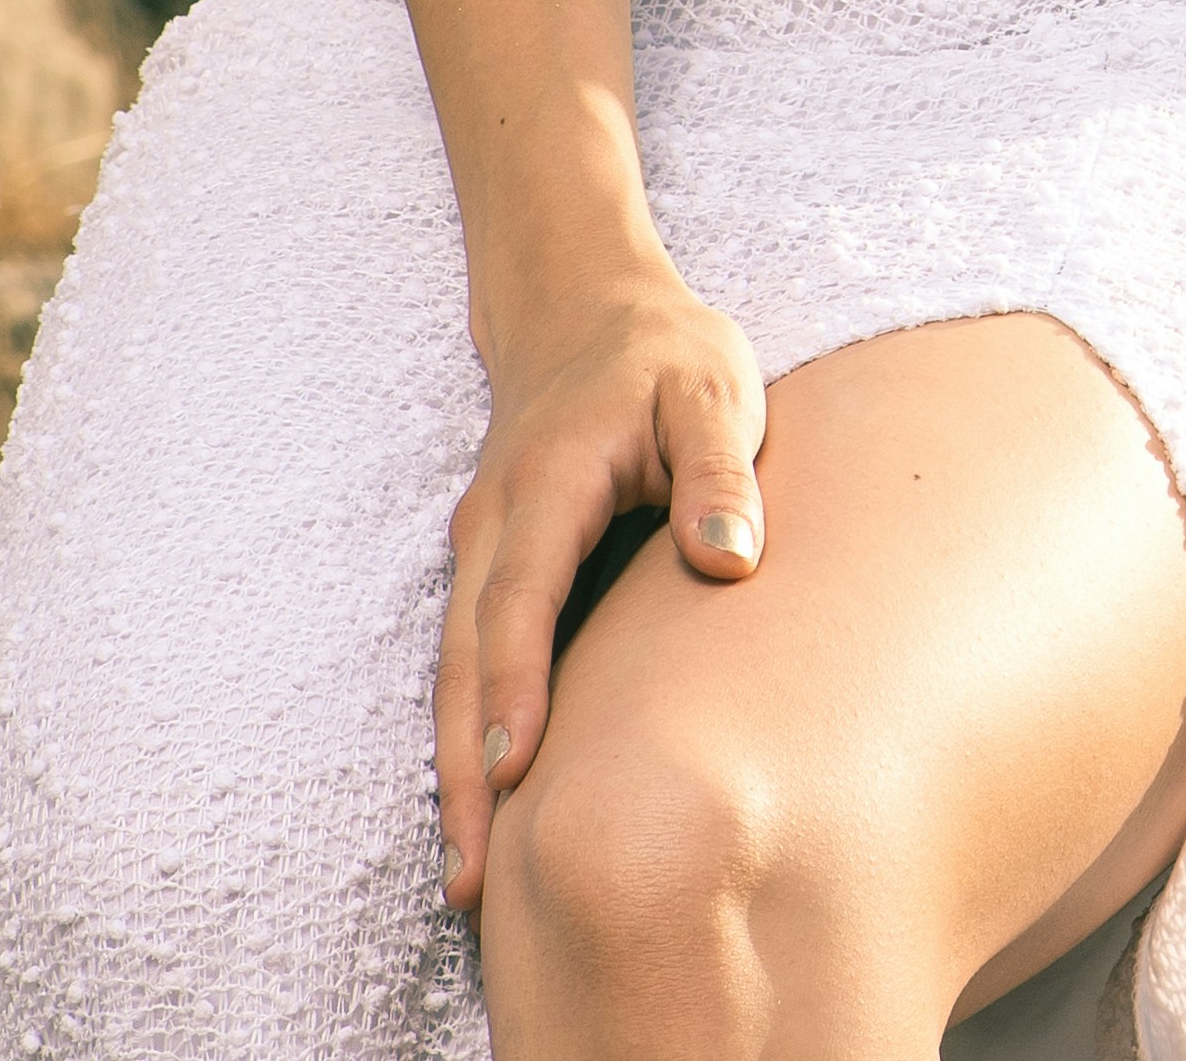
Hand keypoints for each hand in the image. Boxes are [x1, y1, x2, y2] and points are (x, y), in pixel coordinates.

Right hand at [436, 264, 764, 903]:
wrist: (584, 308)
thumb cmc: (665, 354)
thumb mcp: (713, 389)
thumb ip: (718, 470)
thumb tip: (729, 558)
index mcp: (549, 485)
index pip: (521, 598)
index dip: (515, 686)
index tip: (514, 771)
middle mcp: (495, 527)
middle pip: (467, 661)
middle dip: (464, 770)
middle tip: (475, 877)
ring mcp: (481, 551)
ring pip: (457, 674)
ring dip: (456, 771)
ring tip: (469, 878)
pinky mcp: (491, 570)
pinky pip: (470, 662)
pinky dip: (468, 734)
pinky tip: (484, 809)